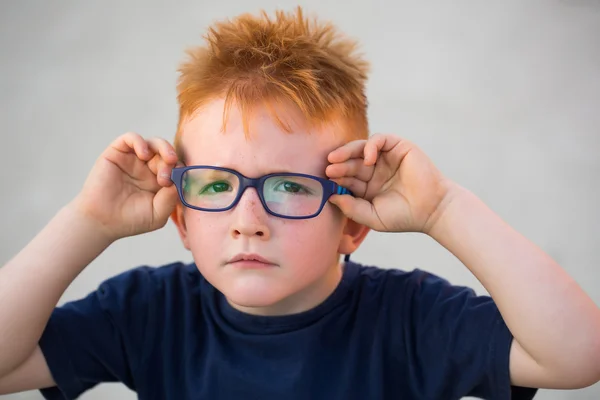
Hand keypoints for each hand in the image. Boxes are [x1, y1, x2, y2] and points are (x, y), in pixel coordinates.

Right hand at [71, 132, 179, 240]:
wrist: (102, 222)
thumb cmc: (130, 220)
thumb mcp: (158, 214)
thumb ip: (170, 199)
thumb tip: (179, 182)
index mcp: (160, 181)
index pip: (177, 167)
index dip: (181, 171)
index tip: (178, 182)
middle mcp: (148, 168)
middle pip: (167, 154)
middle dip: (172, 162)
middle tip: (167, 177)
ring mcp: (133, 160)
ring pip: (153, 143)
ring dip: (164, 149)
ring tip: (167, 160)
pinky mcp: (117, 153)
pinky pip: (131, 138)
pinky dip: (140, 141)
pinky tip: (144, 154)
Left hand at [326, 133, 452, 233]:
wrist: (431, 210)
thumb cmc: (403, 217)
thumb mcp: (371, 216)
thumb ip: (351, 208)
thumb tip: (331, 197)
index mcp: (367, 187)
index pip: (347, 179)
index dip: (336, 180)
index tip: (326, 183)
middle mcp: (375, 171)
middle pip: (351, 163)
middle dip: (339, 166)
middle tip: (328, 170)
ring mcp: (386, 158)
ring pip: (361, 149)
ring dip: (347, 152)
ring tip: (335, 159)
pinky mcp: (399, 147)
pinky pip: (380, 140)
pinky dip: (371, 146)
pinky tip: (367, 159)